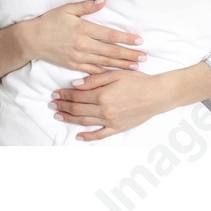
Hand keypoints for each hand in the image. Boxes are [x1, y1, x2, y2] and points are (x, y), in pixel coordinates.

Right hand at [22, 0, 144, 75]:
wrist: (31, 39)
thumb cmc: (50, 22)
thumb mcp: (67, 10)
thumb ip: (87, 6)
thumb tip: (104, 0)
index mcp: (83, 29)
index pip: (110, 35)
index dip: (126, 38)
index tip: (140, 41)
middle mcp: (83, 44)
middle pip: (111, 51)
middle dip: (129, 54)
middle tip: (145, 57)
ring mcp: (79, 57)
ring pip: (105, 62)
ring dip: (122, 65)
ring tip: (136, 66)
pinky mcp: (74, 66)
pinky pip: (93, 71)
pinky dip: (106, 73)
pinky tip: (117, 75)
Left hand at [50, 67, 181, 139]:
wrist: (158, 95)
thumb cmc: (138, 81)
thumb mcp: (116, 74)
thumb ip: (94, 79)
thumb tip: (75, 85)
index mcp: (102, 95)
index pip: (76, 96)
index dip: (64, 94)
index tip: (55, 93)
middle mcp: (104, 110)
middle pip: (77, 109)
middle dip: (63, 106)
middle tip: (52, 104)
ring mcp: (111, 121)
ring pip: (84, 121)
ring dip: (69, 119)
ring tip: (58, 116)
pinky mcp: (118, 128)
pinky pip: (100, 135)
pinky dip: (88, 136)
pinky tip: (78, 136)